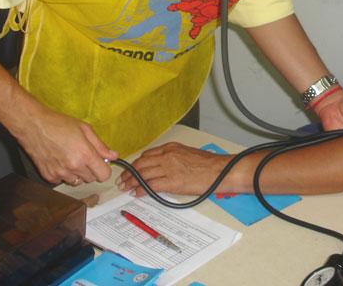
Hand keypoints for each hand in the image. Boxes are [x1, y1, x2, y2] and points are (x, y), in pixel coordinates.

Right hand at [14, 106, 117, 184]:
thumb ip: (100, 145)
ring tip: (70, 157)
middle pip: (92, 179)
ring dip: (78, 173)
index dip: (104, 169)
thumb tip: (113, 155)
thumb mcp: (84, 129)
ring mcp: (60, 173)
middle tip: (84, 156)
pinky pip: (63, 181)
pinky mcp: (49, 176)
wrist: (33, 126)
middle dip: (91, 169)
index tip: (101, 163)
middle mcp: (73, 167)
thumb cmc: (58, 124)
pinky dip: (64, 174)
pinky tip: (60, 160)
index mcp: (85, 154)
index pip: (104, 175)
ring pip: (78, 182)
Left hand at [115, 142, 231, 195]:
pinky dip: (140, 190)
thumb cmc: (208, 164)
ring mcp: (169, 168)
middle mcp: (167, 156)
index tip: (130, 170)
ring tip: (125, 188)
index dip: (135, 164)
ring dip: (131, 182)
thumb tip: (162, 167)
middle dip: (129, 173)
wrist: (220, 171)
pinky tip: (136, 193)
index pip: (146, 155)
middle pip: (141, 164)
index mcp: (171, 148)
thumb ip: (173, 158)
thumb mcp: (187, 154)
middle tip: (122, 180)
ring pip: (143, 175)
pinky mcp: (172, 182)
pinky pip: (150, 186)